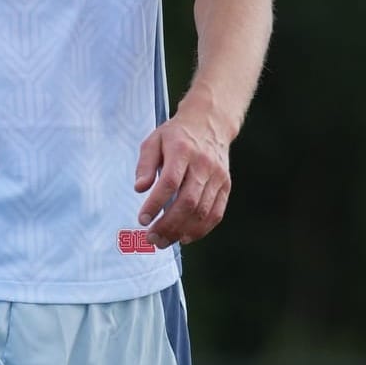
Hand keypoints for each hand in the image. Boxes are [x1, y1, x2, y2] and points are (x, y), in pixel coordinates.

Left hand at [132, 98, 231, 248]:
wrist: (210, 123)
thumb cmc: (177, 135)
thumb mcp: (154, 141)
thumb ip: (145, 164)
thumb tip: (139, 188)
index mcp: (182, 150)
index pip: (170, 182)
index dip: (156, 203)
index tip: (143, 219)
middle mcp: (203, 164)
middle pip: (187, 201)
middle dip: (168, 225)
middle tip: (151, 238)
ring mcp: (217, 176)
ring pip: (202, 211)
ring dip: (181, 231)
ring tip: (164, 241)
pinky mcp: (225, 186)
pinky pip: (216, 213)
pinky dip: (201, 230)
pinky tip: (184, 237)